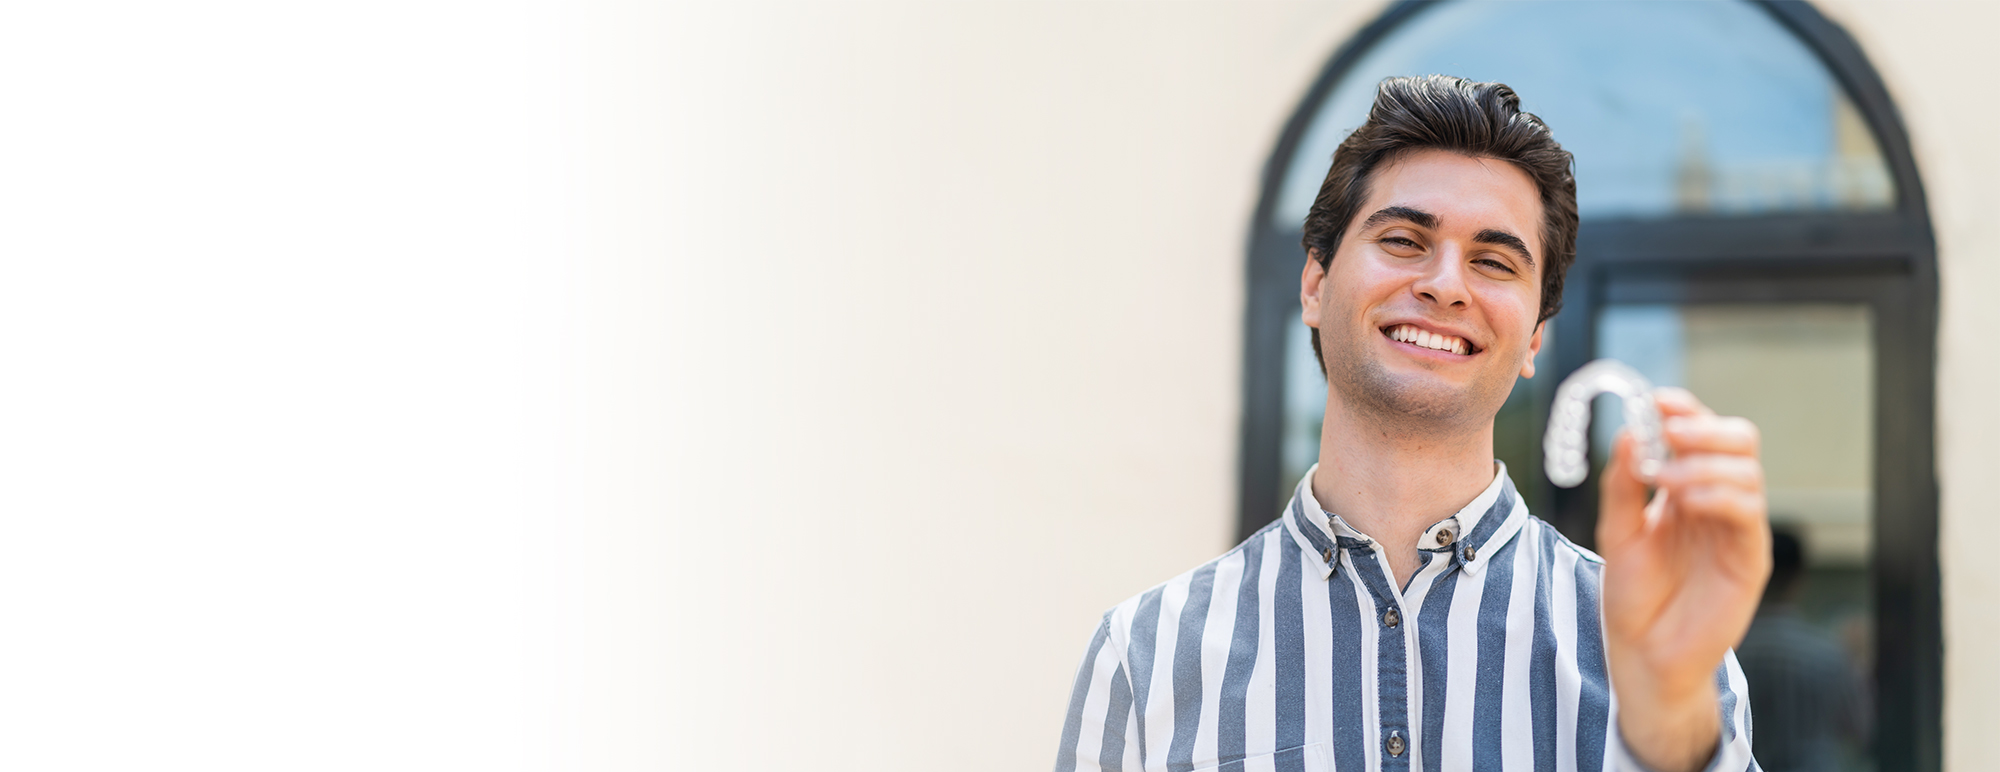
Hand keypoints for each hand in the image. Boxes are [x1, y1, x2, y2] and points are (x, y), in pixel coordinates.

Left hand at [1598, 388, 1769, 771]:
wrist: (1643, 652)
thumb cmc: (1632, 594)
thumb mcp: (1616, 531)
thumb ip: (1622, 485)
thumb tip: (1626, 432)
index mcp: (1686, 487)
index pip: (1698, 432)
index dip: (1682, 410)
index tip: (1653, 401)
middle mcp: (1717, 501)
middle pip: (1738, 441)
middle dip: (1705, 427)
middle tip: (1668, 430)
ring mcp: (1737, 529)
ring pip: (1748, 471)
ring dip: (1704, 463)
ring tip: (1663, 477)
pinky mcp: (1750, 559)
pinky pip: (1749, 513)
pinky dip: (1719, 495)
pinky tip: (1686, 500)